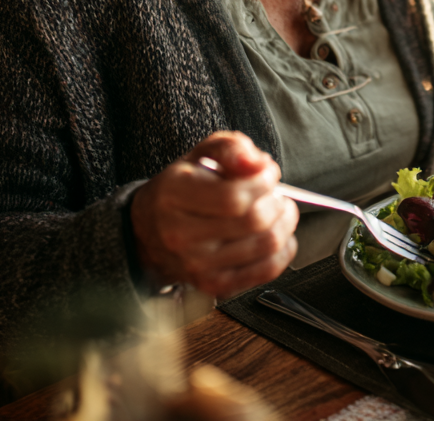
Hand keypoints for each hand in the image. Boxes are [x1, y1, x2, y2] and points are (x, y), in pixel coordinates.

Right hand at [130, 131, 298, 298]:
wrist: (148, 230)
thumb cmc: (181, 187)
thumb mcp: (200, 153)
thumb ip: (231, 147)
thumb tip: (258, 163)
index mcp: (174, 195)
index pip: (233, 196)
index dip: (263, 181)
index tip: (269, 172)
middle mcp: (181, 235)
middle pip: (253, 221)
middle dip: (277, 200)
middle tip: (275, 191)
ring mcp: (197, 265)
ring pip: (265, 245)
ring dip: (284, 222)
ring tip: (279, 209)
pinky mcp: (214, 285)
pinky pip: (266, 270)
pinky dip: (284, 249)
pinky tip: (278, 232)